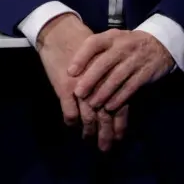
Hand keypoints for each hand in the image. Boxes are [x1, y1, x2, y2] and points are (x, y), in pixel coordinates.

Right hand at [37, 13, 127, 149]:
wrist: (62, 35)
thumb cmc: (84, 46)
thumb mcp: (102, 62)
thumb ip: (109, 80)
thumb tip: (115, 100)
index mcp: (111, 77)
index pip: (120, 105)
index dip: (120, 123)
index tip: (120, 138)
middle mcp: (99, 84)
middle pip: (105, 114)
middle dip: (106, 133)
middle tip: (107, 148)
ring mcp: (82, 88)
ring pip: (88, 117)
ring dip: (89, 131)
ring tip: (89, 140)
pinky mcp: (65, 88)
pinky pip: (70, 112)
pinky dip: (72, 121)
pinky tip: (73, 126)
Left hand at [69, 29, 174, 114]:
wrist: (160, 43)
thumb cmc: (128, 45)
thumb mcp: (114, 41)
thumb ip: (96, 52)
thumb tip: (70, 72)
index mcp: (113, 37)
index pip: (94, 43)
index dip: (81, 57)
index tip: (70, 72)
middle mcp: (124, 46)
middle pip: (105, 63)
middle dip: (90, 79)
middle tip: (79, 94)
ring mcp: (137, 58)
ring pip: (117, 77)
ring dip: (104, 92)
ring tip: (93, 104)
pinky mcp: (147, 71)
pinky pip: (131, 86)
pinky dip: (120, 98)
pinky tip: (110, 106)